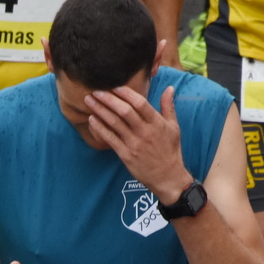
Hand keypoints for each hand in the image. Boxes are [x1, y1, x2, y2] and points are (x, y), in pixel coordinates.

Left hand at [84, 83, 191, 202]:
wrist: (167, 177)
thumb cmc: (170, 151)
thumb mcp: (174, 127)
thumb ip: (168, 106)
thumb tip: (169, 88)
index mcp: (157, 123)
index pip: (140, 103)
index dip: (126, 93)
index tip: (114, 86)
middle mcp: (145, 132)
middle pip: (124, 111)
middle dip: (108, 99)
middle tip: (96, 91)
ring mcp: (134, 144)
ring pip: (114, 123)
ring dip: (100, 110)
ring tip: (89, 101)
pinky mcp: (126, 155)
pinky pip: (110, 139)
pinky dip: (100, 128)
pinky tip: (92, 119)